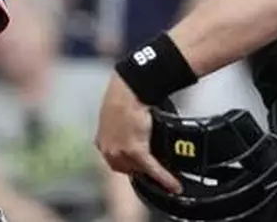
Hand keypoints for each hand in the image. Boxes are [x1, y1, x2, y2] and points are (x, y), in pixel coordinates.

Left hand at [95, 75, 181, 194]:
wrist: (127, 91)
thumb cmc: (121, 97)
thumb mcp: (114, 116)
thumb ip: (119, 130)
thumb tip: (132, 131)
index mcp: (102, 141)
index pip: (115, 161)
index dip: (127, 165)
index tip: (138, 168)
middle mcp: (109, 149)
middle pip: (127, 168)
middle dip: (140, 170)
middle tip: (154, 172)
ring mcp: (120, 152)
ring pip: (140, 170)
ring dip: (154, 176)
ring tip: (167, 181)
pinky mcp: (135, 151)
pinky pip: (152, 168)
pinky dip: (164, 178)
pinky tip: (174, 185)